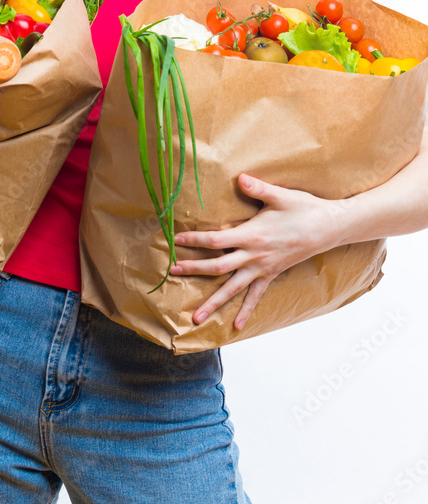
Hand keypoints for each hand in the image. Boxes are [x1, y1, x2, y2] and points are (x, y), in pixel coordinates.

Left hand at [170, 174, 343, 329]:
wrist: (330, 228)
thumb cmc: (304, 209)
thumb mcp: (281, 195)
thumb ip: (258, 188)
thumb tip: (241, 178)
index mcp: (252, 235)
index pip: (216, 240)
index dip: (194, 241)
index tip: (176, 240)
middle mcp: (254, 256)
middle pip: (217, 267)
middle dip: (193, 269)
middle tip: (172, 272)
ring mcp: (263, 268)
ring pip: (233, 289)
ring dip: (213, 302)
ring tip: (196, 317)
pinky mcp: (272, 274)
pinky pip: (256, 296)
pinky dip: (245, 310)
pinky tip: (236, 325)